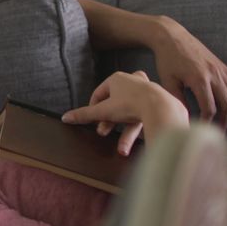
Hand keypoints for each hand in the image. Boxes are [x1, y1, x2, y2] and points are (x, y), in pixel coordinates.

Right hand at [62, 71, 187, 155]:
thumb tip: (66, 117)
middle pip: (114, 104)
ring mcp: (145, 91)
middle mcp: (132, 81)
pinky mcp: (155, 103)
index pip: (99, 93)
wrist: (160, 108)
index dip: (93, 108)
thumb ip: (84, 115)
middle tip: (103, 132)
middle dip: (108, 121)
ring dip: (123, 132)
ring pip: (129, 113)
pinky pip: (142, 117)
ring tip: (119, 147)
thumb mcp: (103, 111)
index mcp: (117, 78)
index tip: (92, 121)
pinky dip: (135, 131)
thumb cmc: (131, 104)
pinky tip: (130, 146)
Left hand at [151, 17, 226, 130]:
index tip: (202, 130)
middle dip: (225, 121)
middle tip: (221, 133)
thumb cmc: (167, 59)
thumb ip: (178, 100)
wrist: (172, 36)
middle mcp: (214, 74)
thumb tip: (185, 117)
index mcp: (199, 79)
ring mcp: (220, 69)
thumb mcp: (168, 81)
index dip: (207, 122)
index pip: (209, 108)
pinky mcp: (221, 65)